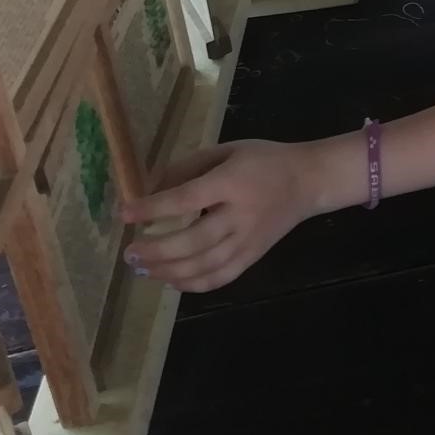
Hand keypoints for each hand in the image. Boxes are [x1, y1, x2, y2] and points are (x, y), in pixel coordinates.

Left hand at [121, 139, 327, 291]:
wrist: (309, 180)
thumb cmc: (264, 160)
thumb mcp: (228, 150)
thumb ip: (189, 167)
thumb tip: (152, 188)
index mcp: (231, 182)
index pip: (187, 199)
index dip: (153, 208)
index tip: (125, 213)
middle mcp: (240, 215)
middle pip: (193, 241)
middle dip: (157, 250)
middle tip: (130, 252)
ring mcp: (248, 240)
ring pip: (205, 265)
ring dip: (169, 271)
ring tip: (143, 269)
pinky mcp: (254, 257)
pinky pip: (221, 278)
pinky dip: (194, 284)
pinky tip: (172, 281)